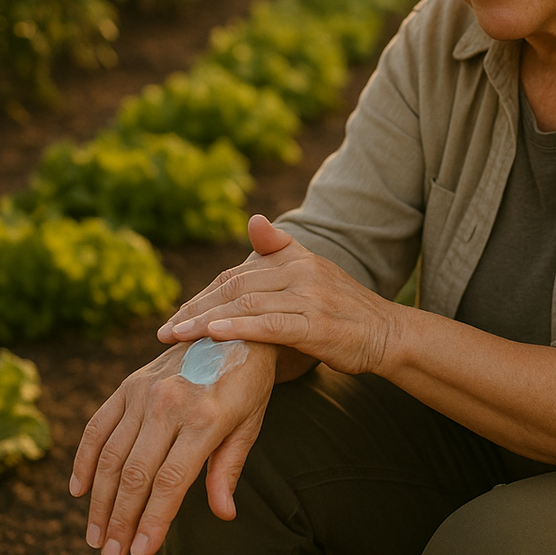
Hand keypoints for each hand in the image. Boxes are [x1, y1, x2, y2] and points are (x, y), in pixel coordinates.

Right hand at [68, 337, 277, 554]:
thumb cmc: (247, 384)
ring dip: (99, 501)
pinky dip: (85, 460)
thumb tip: (224, 514)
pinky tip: (78, 491)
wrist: (234, 329)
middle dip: (121, 521)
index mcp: (205, 418)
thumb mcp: (249, 424)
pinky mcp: (128, 384)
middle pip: (135, 475)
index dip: (152, 521)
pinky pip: (98, 427)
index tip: (140, 553)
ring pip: (112, 456)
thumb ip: (228, 469)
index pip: (170, 481)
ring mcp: (144, 392)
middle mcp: (169, 404)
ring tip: (96, 537)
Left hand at [157, 214, 400, 376]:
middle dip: (195, 309)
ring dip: (206, 321)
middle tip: (165, 330)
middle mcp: (301, 271)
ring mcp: (309, 297)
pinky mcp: (316, 325)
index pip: (237, 274)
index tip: (177, 315)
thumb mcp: (315, 272)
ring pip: (246, 306)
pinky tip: (213, 335)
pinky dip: (238, 329)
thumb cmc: (347, 311)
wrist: (389, 334)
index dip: (203, 294)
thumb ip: (282, 249)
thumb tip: (254, 218)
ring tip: (177, 336)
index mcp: (297, 258)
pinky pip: (269, 325)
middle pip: (234, 288)